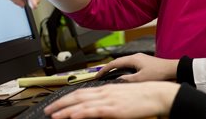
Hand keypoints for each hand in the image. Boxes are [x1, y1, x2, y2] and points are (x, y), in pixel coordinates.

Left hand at [44, 81, 179, 118]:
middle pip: (77, 97)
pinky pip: (94, 111)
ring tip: (53, 115)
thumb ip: (109, 99)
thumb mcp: (122, 96)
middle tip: (48, 111)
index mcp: (106, 89)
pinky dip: (81, 113)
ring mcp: (109, 100)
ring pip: (82, 104)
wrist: (157, 95)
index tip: (56, 105)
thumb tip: (98, 106)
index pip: (81, 92)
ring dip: (65, 110)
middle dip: (60, 104)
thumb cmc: (143, 96)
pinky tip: (72, 116)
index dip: (66, 98)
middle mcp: (105, 92)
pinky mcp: (114, 109)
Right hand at [96, 53, 178, 81]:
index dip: (104, 69)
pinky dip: (122, 69)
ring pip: (123, 63)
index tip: (97, 75)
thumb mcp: (141, 79)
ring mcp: (139, 58)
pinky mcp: (143, 62)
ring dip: (115, 68)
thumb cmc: (159, 72)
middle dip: (108, 68)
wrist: (172, 69)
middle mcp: (135, 56)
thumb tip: (118, 81)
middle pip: (117, 61)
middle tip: (100, 75)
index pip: (114, 63)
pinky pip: (129, 64)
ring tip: (108, 75)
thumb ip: (128, 80)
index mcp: (133, 58)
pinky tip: (123, 74)